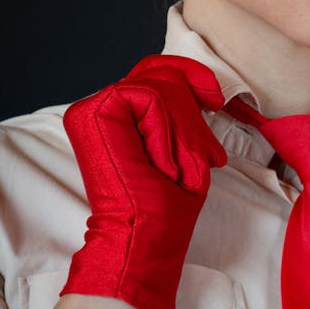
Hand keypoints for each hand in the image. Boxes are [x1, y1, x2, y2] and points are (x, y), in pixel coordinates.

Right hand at [60, 54, 226, 308]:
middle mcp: (100, 106)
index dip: (190, 75)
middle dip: (193, 114)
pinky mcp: (93, 111)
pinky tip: (161, 164)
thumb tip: (203, 90)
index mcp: (118, 116)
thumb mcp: (184, 148)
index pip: (154, 72)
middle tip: (203, 157)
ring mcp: (92, 106)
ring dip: (183, 131)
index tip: (216, 99)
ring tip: (178, 168)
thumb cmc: (165, 204)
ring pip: (160, 87)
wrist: (144, 236)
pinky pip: (150, 99)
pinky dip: (167, 133)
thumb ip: (181, 114)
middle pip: (162, 74)